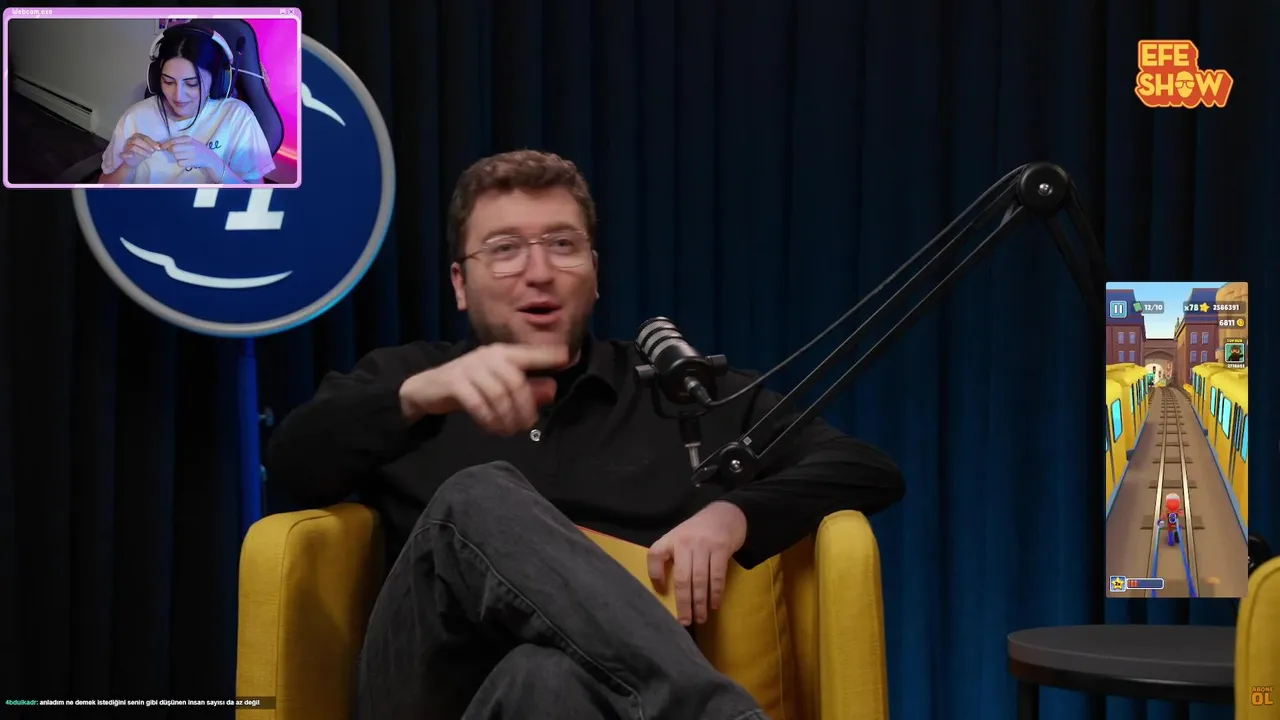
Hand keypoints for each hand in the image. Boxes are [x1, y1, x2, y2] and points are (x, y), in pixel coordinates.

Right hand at [120, 133, 159, 166]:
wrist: (134, 161)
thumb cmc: (142, 152)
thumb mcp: (149, 149)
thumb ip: (154, 146)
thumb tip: (161, 144)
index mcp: (137, 136)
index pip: (144, 137)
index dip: (151, 142)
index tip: (158, 148)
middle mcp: (130, 140)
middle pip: (137, 140)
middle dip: (146, 146)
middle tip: (153, 151)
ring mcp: (126, 147)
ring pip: (132, 147)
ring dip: (142, 151)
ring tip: (149, 156)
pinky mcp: (123, 154)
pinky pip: (123, 153)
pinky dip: (127, 154)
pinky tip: (131, 155)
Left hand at [163, 135, 221, 171]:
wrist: (209, 157)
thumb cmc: (197, 148)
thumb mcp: (190, 141)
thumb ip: (178, 141)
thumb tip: (162, 145)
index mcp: (188, 139)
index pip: (173, 141)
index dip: (165, 144)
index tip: (162, 147)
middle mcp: (190, 145)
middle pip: (173, 149)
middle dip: (171, 151)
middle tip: (175, 152)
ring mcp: (192, 154)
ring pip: (176, 156)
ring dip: (177, 157)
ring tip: (183, 156)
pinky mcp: (192, 162)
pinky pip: (180, 163)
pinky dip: (181, 163)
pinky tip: (186, 161)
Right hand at [399, 343, 568, 434]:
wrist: (428, 387)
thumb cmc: (471, 386)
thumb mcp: (500, 385)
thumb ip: (526, 387)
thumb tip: (552, 389)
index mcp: (503, 353)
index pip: (531, 353)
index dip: (549, 355)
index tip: (567, 359)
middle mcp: (489, 355)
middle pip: (516, 382)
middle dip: (525, 408)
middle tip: (525, 426)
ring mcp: (471, 367)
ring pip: (499, 395)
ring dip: (507, 418)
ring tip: (508, 431)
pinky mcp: (455, 381)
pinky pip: (478, 403)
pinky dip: (488, 420)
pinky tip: (493, 429)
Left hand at [647, 501, 747, 625]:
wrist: (726, 513)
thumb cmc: (699, 531)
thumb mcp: (680, 537)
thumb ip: (672, 556)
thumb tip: (666, 589)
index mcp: (670, 538)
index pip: (655, 555)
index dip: (655, 575)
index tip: (661, 593)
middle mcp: (685, 542)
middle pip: (681, 577)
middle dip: (683, 603)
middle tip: (684, 622)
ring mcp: (704, 545)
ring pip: (700, 580)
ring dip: (700, 602)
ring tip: (700, 618)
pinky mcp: (721, 549)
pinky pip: (717, 576)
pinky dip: (715, 593)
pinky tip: (714, 605)